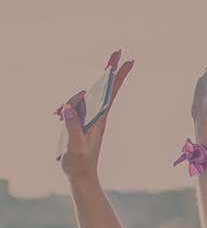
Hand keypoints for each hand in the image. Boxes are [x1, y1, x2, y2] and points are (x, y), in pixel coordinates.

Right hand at [56, 50, 132, 181]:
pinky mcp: (80, 122)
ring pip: (80, 98)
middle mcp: (96, 116)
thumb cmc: (79, 163)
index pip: (110, 93)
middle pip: (103, 89)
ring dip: (71, 100)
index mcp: (99, 120)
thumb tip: (68, 108)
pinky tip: (56, 114)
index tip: (128, 62)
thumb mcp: (76, 147)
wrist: (80, 176)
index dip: (117, 77)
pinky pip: (73, 107)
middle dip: (109, 70)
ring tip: (58, 114)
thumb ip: (73, 127)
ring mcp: (88, 118)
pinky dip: (65, 108)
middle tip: (118, 51)